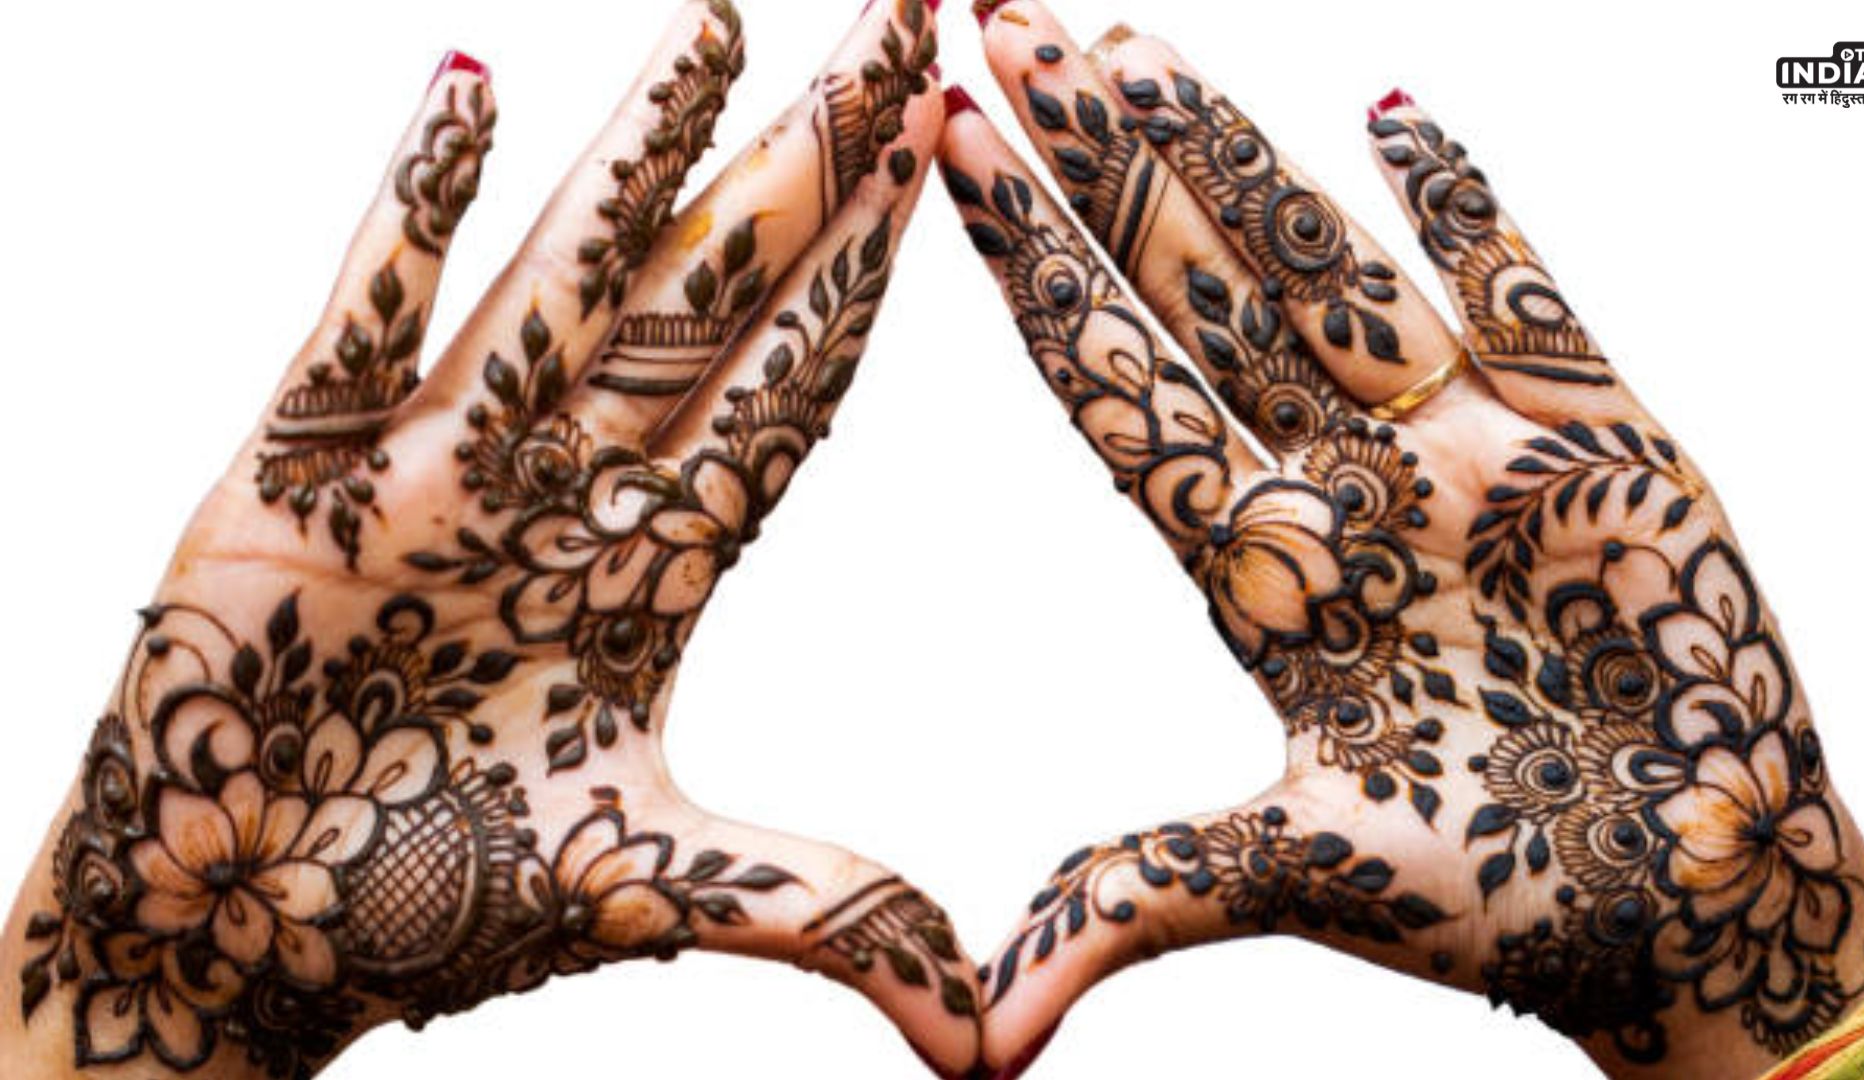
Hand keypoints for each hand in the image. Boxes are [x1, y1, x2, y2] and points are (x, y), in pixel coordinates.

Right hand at [1, 2, 981, 1075]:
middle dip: (810, 159)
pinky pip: (365, 318)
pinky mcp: (292, 469)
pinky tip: (472, 92)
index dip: (876, 274)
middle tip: (902, 14)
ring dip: (644, 150)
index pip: (793, 387)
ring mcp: (432, 462)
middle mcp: (561, 485)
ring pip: (561, 277)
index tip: (955, 156)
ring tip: (728, 17)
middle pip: (713, 294)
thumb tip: (983, 1025)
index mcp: (652, 564)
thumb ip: (819, 916)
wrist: (227, 936)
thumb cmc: (420, 906)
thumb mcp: (649, 885)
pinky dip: (411, 215)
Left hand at [942, 3, 1863, 1075]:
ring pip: (1331, 262)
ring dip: (1236, 151)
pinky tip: (1395, 104)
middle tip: (999, 20)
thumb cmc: (1513, 897)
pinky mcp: (1603, 435)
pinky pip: (1528, 288)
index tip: (945, 152)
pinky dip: (1476, 200)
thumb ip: (1148, 899)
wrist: (1699, 906)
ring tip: (1130, 39)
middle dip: (1097, 159)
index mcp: (1263, 571)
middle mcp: (1343, 482)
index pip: (1118, 386)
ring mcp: (1466, 446)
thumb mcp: (1310, 881)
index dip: (1031, 269)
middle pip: (1195, 288)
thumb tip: (990, 1021)